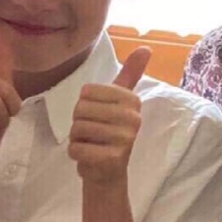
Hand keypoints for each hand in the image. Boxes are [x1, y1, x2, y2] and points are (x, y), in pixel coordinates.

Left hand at [68, 47, 151, 184]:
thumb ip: (130, 74)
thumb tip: (145, 47)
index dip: (83, 106)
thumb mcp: (119, 101)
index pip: (86, 93)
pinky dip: (76, 154)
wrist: (108, 174)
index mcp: (131, 100)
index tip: (97, 117)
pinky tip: (89, 158)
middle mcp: (132, 118)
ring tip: (91, 145)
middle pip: (80, 110)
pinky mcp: (112, 159)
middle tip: (93, 134)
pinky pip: (76, 149)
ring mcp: (124, 139)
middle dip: (78, 124)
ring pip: (77, 129)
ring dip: (76, 139)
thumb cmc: (109, 133)